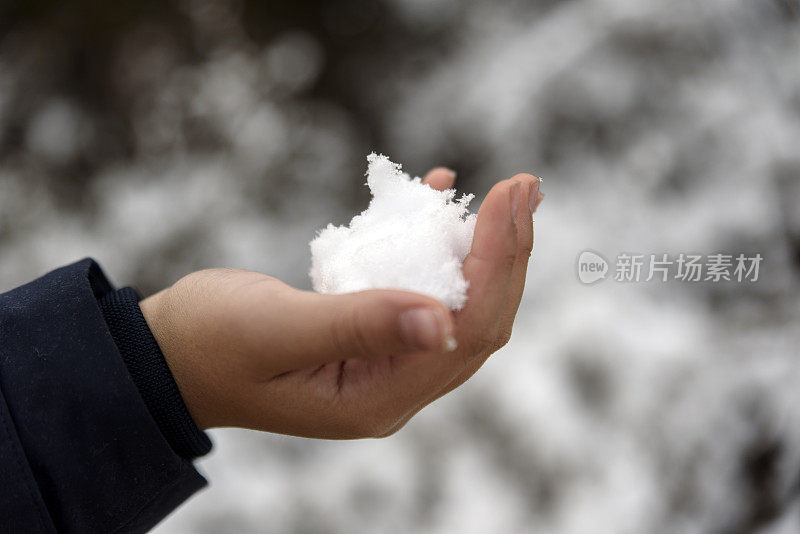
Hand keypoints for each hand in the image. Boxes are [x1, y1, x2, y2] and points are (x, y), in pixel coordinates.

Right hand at [139, 168, 541, 437]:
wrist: (171, 354)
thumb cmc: (208, 343)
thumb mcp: (275, 329)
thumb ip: (356, 325)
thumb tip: (443, 322)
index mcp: (376, 400)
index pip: (465, 332)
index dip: (497, 262)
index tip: (510, 195)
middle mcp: (394, 387)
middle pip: (476, 320)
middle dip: (507, 251)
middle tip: (525, 185)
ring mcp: (385, 363)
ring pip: (457, 304)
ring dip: (485, 247)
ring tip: (509, 190)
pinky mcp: (372, 335)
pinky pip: (420, 288)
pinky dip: (436, 244)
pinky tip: (439, 198)